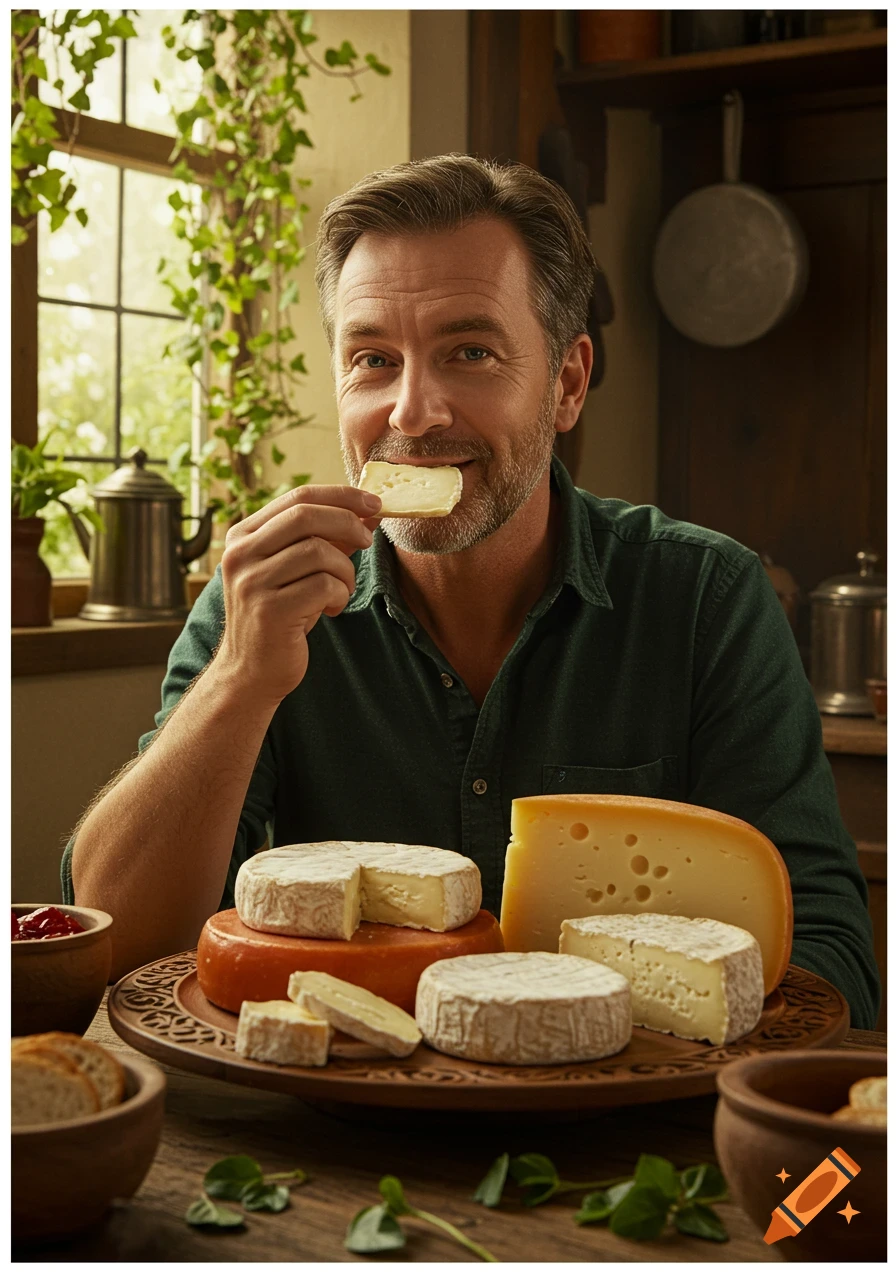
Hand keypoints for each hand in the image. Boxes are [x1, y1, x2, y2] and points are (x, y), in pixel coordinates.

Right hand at [214, 484, 381, 704]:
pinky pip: (323, 586)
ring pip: (318, 552)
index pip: (297, 498)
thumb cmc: (279, 618)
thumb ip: (323, 540)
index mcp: (243, 536)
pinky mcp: (270, 610)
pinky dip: (339, 595)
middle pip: (306, 516)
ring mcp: (252, 582)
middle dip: (347, 523)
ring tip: (340, 590)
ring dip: (344, 571)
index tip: (373, 502)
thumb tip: (366, 514)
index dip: (341, 496)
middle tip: (367, 540)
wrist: (251, 672)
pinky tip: (331, 609)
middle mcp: (240, 554)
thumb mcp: (297, 572)